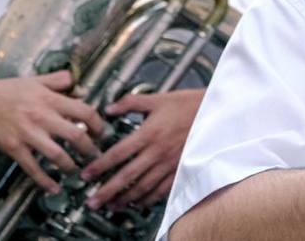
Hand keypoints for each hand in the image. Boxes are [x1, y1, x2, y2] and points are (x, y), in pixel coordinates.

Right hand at [0, 71, 104, 192]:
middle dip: (90, 148)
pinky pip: (32, 167)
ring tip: (79, 170)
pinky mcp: (15, 149)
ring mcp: (28, 135)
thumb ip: (60, 80)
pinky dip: (44, 180)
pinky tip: (54, 188)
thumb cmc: (8, 91)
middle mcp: (42, 118)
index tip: (102, 132)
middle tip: (96, 155)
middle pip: (76, 135)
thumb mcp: (37, 79)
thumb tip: (81, 87)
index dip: (98, 123)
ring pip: (57, 154)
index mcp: (51, 100)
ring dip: (71, 165)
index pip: (84, 111)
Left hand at [81, 88, 204, 209]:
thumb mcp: (159, 98)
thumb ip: (132, 103)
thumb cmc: (190, 104)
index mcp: (149, 133)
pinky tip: (139, 203)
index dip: (100, 166)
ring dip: (125, 199)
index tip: (86, 175)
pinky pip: (163, 189)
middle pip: (127, 176)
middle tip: (92, 202)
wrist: (218, 111)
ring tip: (111, 206)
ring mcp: (170, 163)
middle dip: (107, 191)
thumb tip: (109, 108)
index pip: (118, 153)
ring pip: (143, 186)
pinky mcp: (181, 169)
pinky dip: (149, 199)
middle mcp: (158, 151)